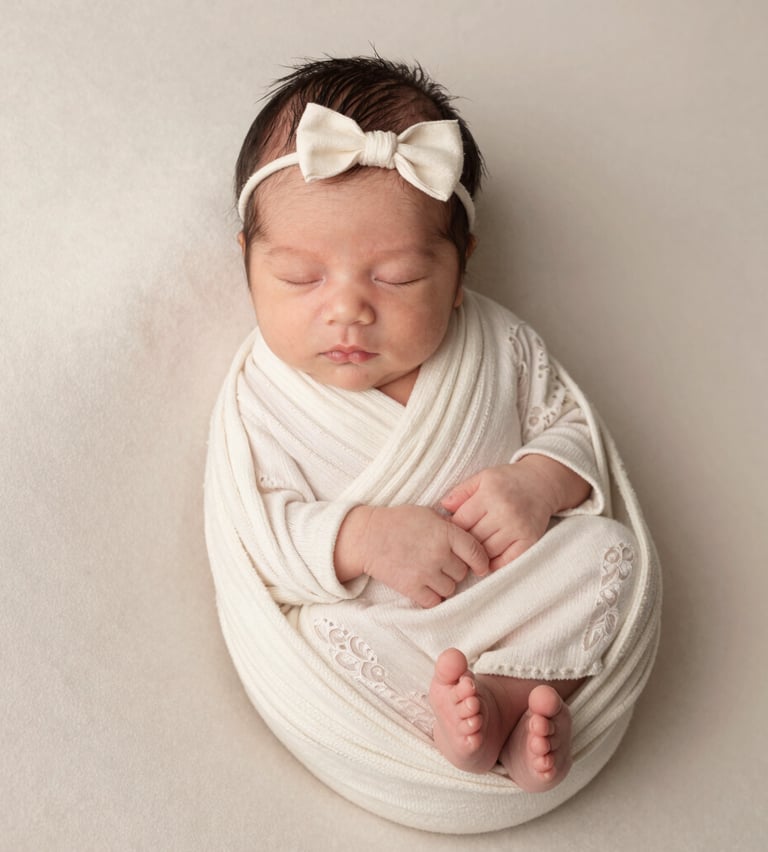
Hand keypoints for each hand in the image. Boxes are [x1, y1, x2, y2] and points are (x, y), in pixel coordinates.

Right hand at [335, 504, 488, 607]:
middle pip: (462, 573)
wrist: (367, 537)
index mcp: (445, 532)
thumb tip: (468, 538)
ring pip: (450, 589)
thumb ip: (448, 526)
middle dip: (455, 570)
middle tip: (441, 564)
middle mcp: (438, 553)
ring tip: (430, 574)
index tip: (480, 567)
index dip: (481, 561)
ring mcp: (425, 572)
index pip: (476, 552)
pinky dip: (431, 597)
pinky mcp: (412, 588)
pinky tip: (424, 587)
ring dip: (444, 584)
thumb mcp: (426, 514)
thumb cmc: (397, 522)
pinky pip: (434, 601)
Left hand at [441, 459, 570, 570]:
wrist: (542, 483)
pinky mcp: (530, 541)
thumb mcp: (483, 478)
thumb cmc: (508, 481)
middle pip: (473, 538)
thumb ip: (461, 491)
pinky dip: (494, 564)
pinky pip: (506, 561)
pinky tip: (488, 558)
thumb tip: (443, 507)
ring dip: (477, 554)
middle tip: (459, 543)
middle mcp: (505, 512)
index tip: (450, 531)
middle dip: (463, 542)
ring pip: (487, 552)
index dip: (452, 528)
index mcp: (490, 494)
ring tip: (472, 550)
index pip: (461, 521)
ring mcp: (518, 528)